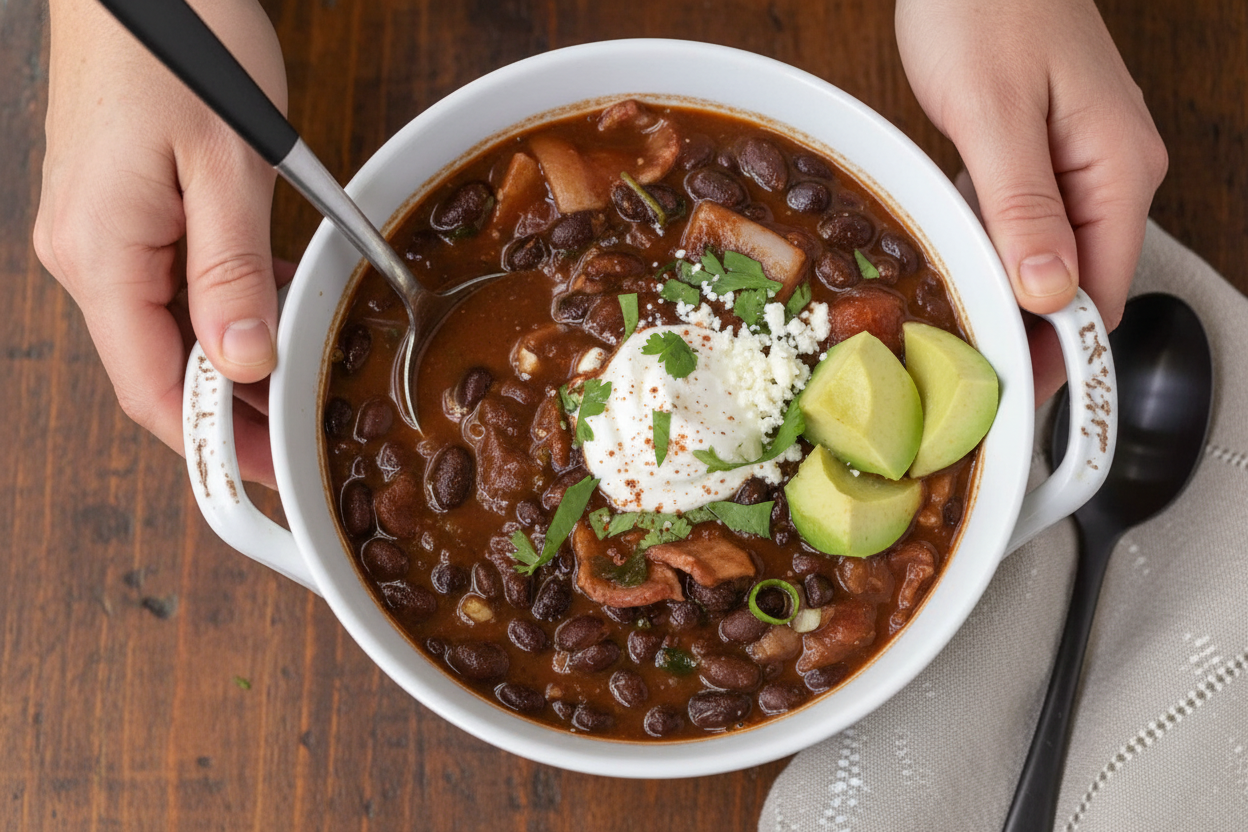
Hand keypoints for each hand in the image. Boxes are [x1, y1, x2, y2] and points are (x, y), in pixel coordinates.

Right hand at [34, 0, 286, 485]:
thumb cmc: (180, 41)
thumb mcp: (225, 164)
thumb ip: (233, 271)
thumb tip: (244, 360)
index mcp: (102, 255)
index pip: (153, 390)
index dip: (216, 443)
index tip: (274, 473)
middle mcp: (86, 256)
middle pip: (157, 372)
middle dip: (229, 417)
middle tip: (299, 445)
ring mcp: (97, 237)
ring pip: (164, 336)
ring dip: (227, 372)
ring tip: (292, 398)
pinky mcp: (118, 216)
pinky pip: (165, 292)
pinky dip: (216, 321)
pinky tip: (264, 328)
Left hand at [895, 0, 1167, 402]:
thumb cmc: (984, 5)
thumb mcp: (996, 116)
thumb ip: (1024, 209)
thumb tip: (1048, 292)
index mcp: (1117, 167)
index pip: (1100, 291)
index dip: (1061, 353)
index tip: (1017, 398)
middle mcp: (1109, 168)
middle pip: (1078, 280)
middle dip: (1033, 335)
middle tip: (977, 380)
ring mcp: (1076, 158)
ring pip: (1050, 253)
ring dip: (1012, 295)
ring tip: (964, 336)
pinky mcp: (1039, 148)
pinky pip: (1025, 219)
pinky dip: (997, 250)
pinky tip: (961, 266)